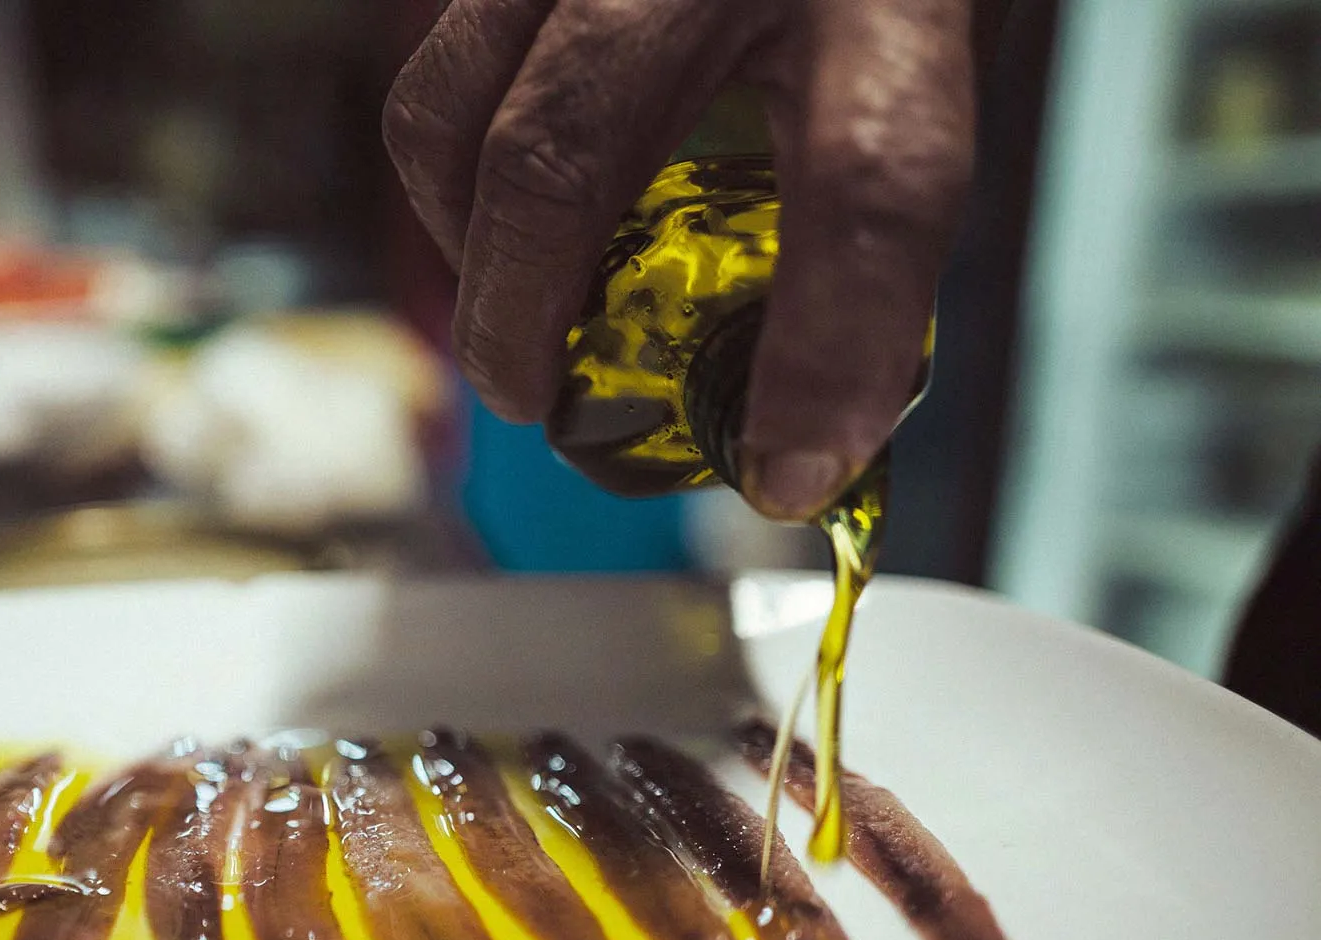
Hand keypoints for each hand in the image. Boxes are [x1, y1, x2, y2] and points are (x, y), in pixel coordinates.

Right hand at [385, 0, 980, 520]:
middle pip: (563, 151)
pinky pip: (437, 55)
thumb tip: (802, 406)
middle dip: (523, 315)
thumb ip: (870, 189)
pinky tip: (502, 198)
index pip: (871, 176)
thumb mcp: (931, 38)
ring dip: (461, 240)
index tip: (793, 468)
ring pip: (448, 101)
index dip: (828, 349)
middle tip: (533, 394)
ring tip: (511, 298)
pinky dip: (453, 158)